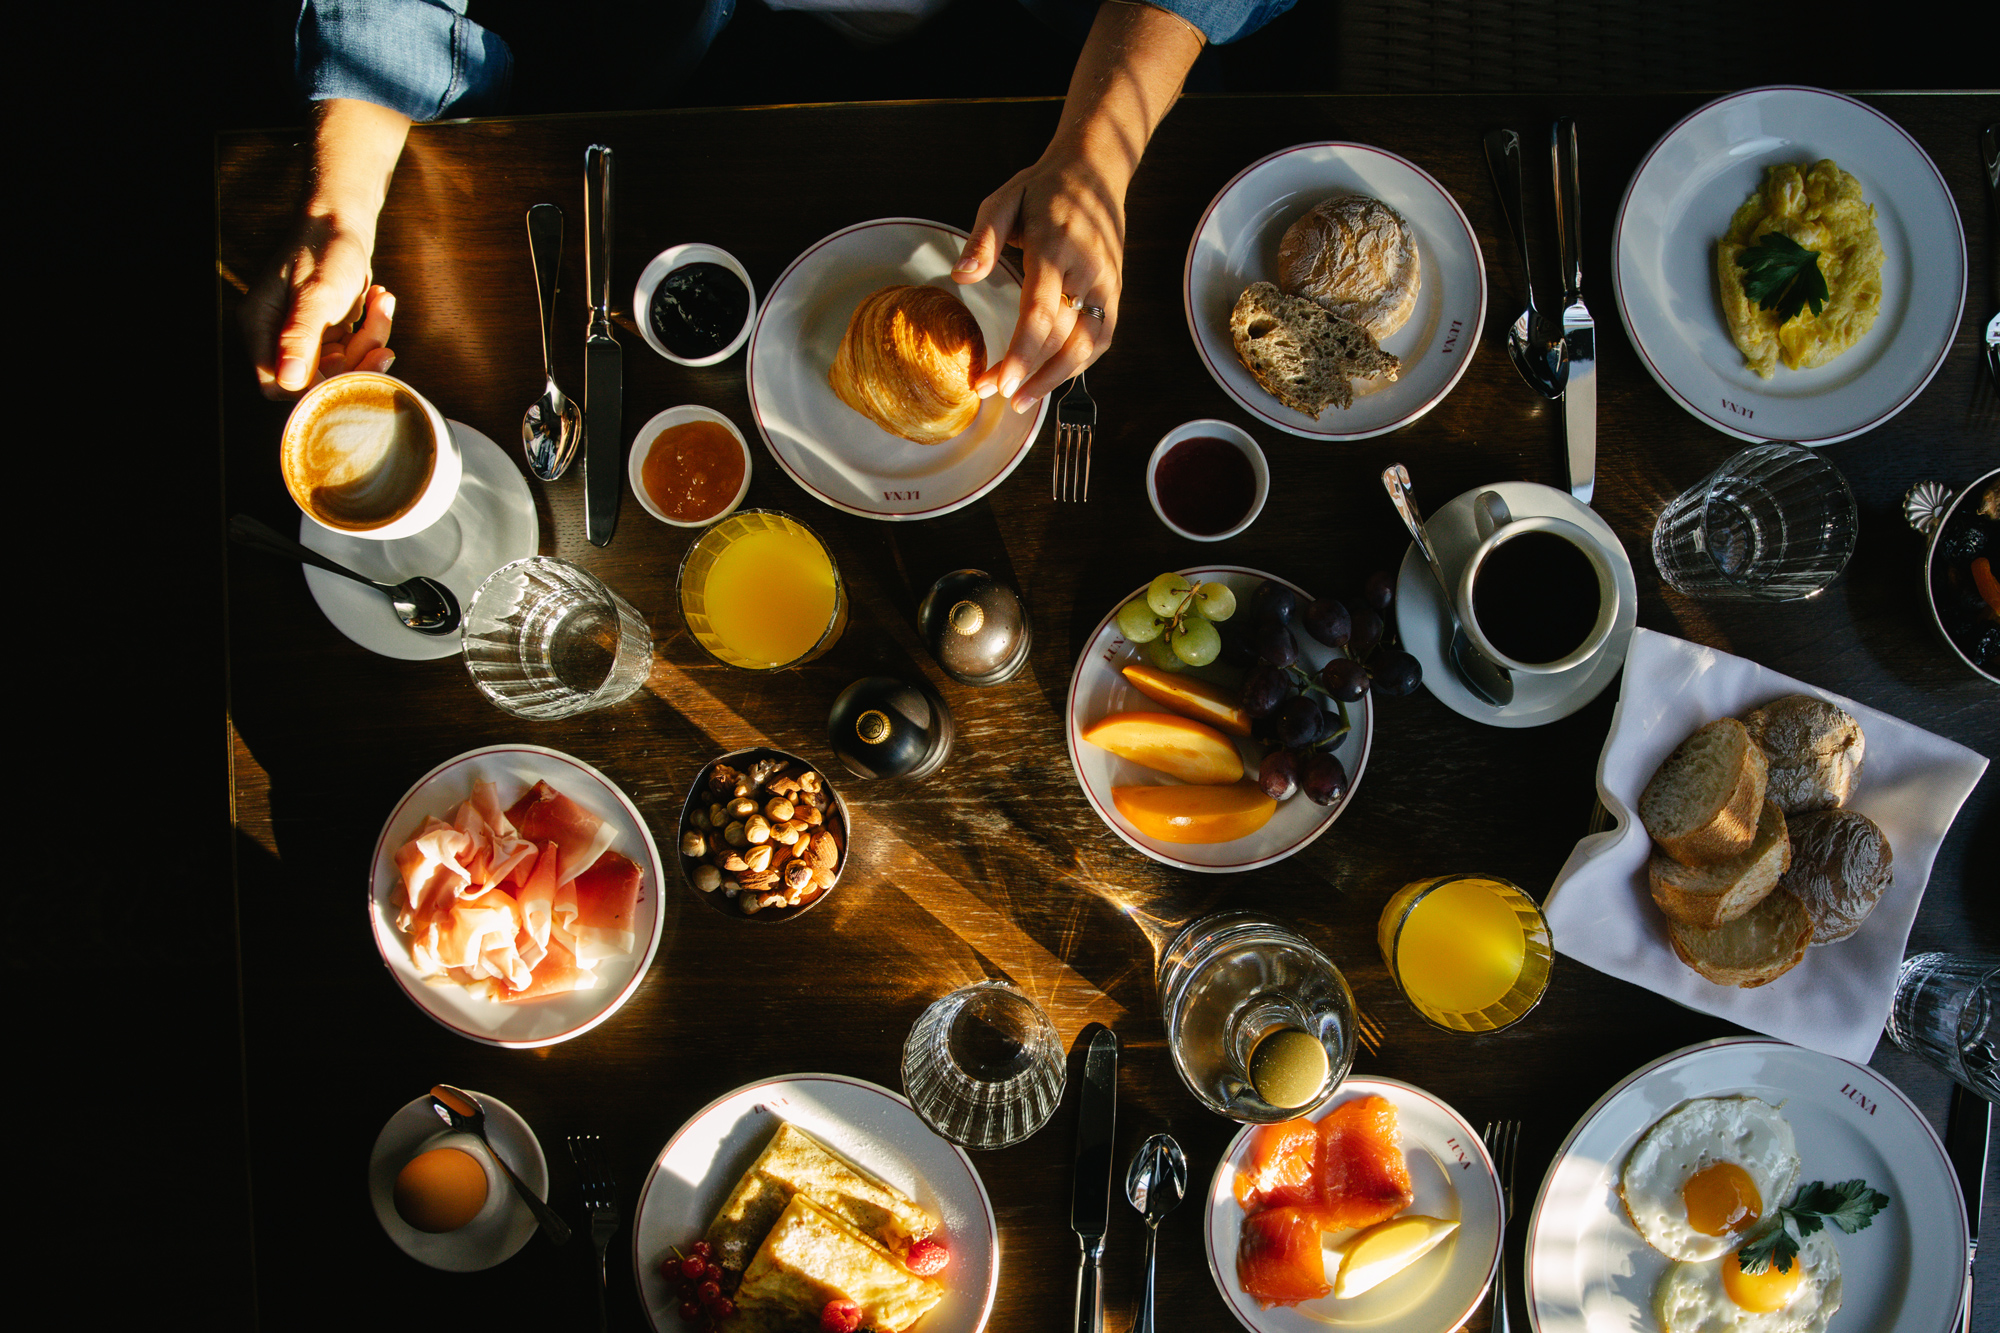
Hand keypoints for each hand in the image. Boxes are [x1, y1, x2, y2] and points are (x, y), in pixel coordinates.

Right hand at [242, 217, 397, 398]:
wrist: (341, 221)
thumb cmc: (324, 249)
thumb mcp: (317, 293)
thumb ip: (301, 336)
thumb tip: (288, 380)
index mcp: (259, 328)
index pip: (276, 385)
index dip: (313, 388)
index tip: (345, 365)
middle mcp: (276, 337)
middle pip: (315, 381)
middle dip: (354, 363)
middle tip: (380, 342)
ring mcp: (303, 337)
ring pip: (341, 367)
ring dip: (370, 342)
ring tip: (382, 302)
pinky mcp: (325, 334)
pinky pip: (353, 351)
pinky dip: (372, 332)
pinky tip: (380, 300)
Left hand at [952, 148, 1124, 414]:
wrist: (1096, 171)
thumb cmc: (1043, 189)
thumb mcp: (1003, 200)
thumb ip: (983, 238)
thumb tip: (962, 275)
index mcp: (1055, 248)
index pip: (1040, 313)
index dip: (1022, 353)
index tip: (1000, 382)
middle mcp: (1086, 271)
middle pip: (1061, 338)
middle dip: (1028, 374)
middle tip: (993, 392)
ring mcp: (1106, 284)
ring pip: (1087, 346)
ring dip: (1054, 379)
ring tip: (1021, 399)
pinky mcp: (1115, 292)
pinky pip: (1101, 338)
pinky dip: (1077, 364)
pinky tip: (1051, 378)